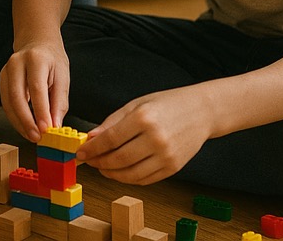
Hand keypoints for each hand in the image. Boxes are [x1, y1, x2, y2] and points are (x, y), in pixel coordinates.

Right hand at [0, 36, 68, 141]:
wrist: (37, 42)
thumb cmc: (52, 59)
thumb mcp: (63, 77)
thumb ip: (59, 102)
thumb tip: (54, 126)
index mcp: (36, 58)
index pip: (36, 88)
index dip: (40, 110)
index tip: (46, 128)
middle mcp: (17, 62)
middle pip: (16, 95)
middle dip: (26, 120)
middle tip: (37, 136)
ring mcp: (6, 70)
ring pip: (8, 101)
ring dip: (19, 122)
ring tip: (32, 135)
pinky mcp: (2, 79)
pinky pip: (6, 102)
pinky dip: (15, 117)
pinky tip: (24, 126)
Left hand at [76, 87, 211, 184]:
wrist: (202, 112)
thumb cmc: (168, 104)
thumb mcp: (137, 104)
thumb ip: (112, 122)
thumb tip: (91, 138)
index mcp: (144, 118)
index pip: (110, 139)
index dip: (92, 149)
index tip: (81, 152)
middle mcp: (156, 139)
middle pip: (118, 159)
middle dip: (99, 162)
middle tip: (89, 161)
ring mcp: (166, 156)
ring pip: (130, 174)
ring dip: (111, 173)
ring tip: (103, 167)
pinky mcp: (173, 168)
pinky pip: (145, 179)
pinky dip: (129, 178)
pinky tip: (120, 171)